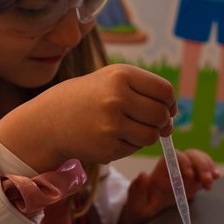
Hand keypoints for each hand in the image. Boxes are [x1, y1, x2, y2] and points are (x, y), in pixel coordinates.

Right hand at [0, 64, 175, 169]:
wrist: (52, 119)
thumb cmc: (88, 97)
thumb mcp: (113, 79)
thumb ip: (144, 91)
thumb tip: (172, 118)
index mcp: (121, 76)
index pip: (165, 91)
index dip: (170, 102)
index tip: (166, 108)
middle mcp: (117, 98)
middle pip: (161, 115)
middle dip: (162, 121)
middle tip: (151, 122)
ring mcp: (112, 124)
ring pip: (152, 135)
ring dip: (147, 135)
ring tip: (130, 129)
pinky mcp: (108, 147)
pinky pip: (135, 148)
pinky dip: (130, 145)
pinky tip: (113, 137)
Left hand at [118, 148, 219, 223]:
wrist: (148, 211)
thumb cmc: (141, 206)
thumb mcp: (136, 201)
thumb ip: (137, 189)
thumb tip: (142, 175)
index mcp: (161, 169)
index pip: (174, 157)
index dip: (184, 162)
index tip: (188, 175)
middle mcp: (174, 166)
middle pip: (191, 156)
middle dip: (201, 166)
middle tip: (206, 180)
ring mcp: (186, 171)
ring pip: (200, 160)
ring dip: (208, 169)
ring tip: (211, 181)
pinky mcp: (194, 178)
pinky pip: (205, 169)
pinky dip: (212, 171)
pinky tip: (216, 176)